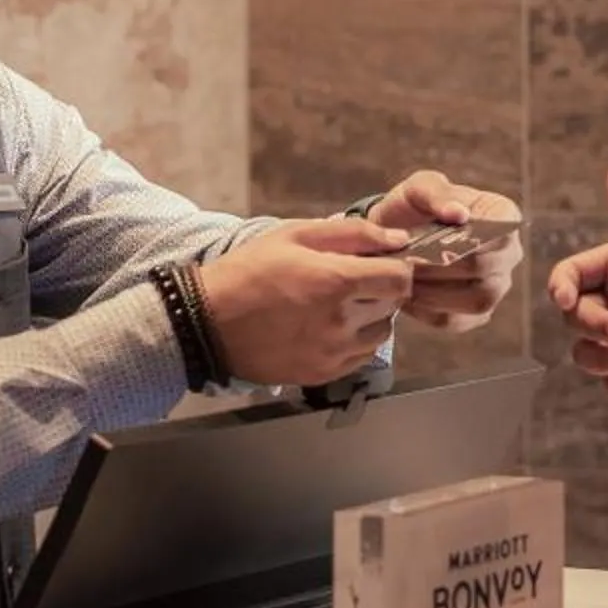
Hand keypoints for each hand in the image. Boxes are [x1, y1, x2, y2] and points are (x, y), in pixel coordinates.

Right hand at [196, 218, 415, 387]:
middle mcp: (342, 322)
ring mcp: (333, 353)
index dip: (396, 266)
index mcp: (336, 282)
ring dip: (371, 316)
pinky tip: (328, 327)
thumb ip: (352, 234)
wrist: (207, 323)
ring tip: (340, 304)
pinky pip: (360, 357)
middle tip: (352, 279)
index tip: (379, 262)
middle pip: (393, 304)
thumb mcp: (294, 235)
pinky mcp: (323, 374)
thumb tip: (397, 241)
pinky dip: (355, 341)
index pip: (401, 278)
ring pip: (381, 332)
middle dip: (382, 288)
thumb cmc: (248, 271)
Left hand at [366, 170, 525, 331]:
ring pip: (477, 301)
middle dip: (443, 269)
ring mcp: (495, 286)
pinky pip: (457, 321)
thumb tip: (459, 214)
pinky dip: (428, 312)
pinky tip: (406, 298)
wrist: (394, 236)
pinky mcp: (475, 313)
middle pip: (487, 270)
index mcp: (504, 217)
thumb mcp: (420, 188)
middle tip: (407, 264)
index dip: (469, 243)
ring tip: (403, 281)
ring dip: (435, 294)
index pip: (502, 234)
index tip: (430, 243)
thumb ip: (437, 195)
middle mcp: (508, 254)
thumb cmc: (414, 206)